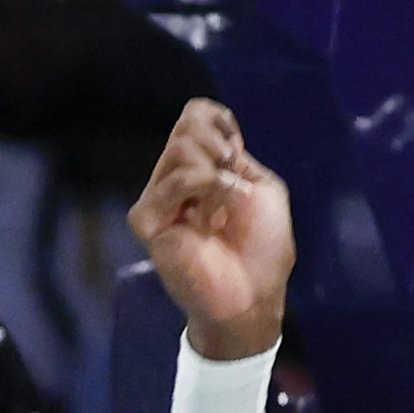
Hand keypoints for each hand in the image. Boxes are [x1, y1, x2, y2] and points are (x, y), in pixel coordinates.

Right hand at [129, 99, 293, 360]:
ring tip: (222, 201)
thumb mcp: (265, 191)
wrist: (253, 295)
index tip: (236, 147)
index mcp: (205, 167)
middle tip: (230, 172)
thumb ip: (240, 161)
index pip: (194, 117)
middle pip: (185, 127)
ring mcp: (160, 198)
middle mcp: (178, 177)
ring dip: (213, 170)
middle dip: (218, 143)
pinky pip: (171, 183)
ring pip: (179, 149)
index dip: (217, 120)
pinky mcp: (148, 220)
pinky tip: (209, 212)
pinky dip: (199, 187)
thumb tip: (214, 146)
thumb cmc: (264, 248)